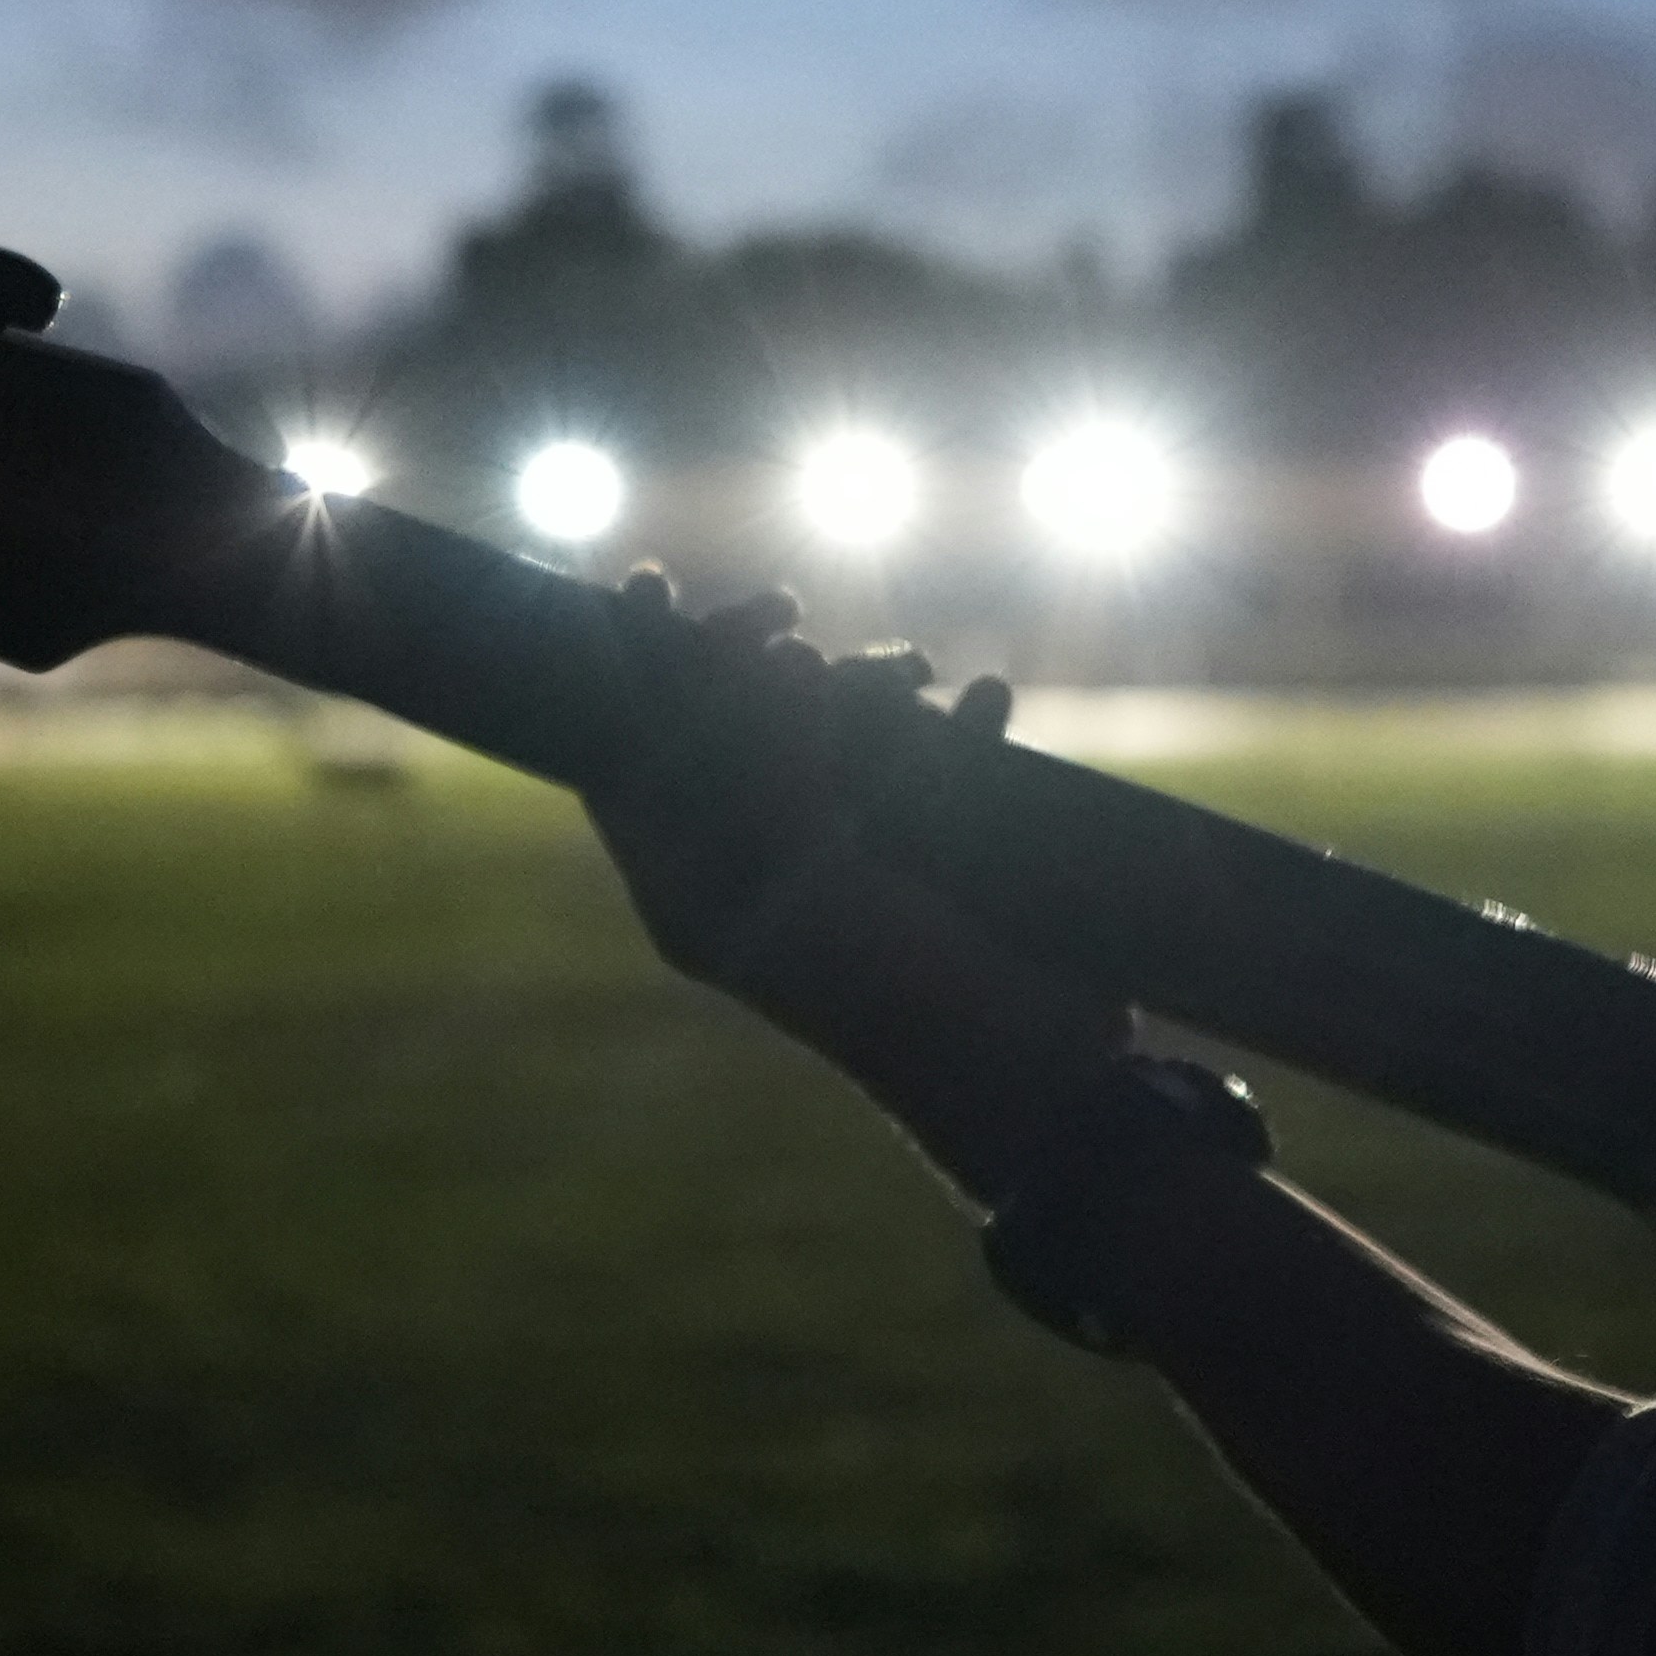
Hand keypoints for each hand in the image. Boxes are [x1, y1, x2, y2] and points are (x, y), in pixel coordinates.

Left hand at [580, 574, 1126, 1202]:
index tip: (647, 582)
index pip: (628, 756)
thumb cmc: (903, 995)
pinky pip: (929, 760)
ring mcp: (847, 859)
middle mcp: (759, 866)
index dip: (627, 668)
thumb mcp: (814, 883)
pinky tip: (985, 705)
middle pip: (727, 726)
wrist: (1028, 1074)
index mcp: (694, 889)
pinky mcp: (931, 856)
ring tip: (921, 672)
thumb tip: (781, 668)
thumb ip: (773, 772)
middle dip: (764, 660)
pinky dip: (956, 726)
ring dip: (870, 682)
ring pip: (831, 730)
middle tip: (788, 614)